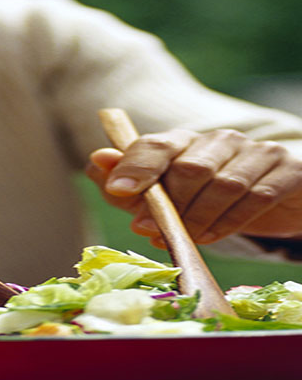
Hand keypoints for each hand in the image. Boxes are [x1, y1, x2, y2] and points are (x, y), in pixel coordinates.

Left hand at [85, 129, 301, 247]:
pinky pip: (256, 197)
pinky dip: (229, 222)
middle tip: (147, 230)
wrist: (280, 201)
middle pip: (188, 168)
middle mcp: (219, 140)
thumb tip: (97, 161)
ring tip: (182, 239)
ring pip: (222, 184)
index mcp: (184, 141)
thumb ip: (130, 181)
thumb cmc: (209, 201)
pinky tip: (211, 237)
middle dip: (166, 204)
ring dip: (197, 218)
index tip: (117, 190)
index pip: (156, 144)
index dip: (135, 166)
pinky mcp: (287, 170)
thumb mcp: (165, 195)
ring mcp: (256, 152)